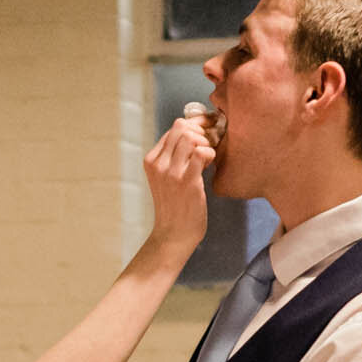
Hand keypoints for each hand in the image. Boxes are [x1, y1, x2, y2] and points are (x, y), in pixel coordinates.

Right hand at [142, 113, 213, 255]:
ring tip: (207, 159)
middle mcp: (158, 164)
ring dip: (205, 144)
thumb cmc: (176, 205)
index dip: (194, 128)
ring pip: (191, 137)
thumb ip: (174, 156)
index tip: (204, 138)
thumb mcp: (166, 177)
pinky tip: (209, 166)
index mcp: (151, 160)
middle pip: (182, 128)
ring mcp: (171, 172)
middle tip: (207, 148)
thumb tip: (196, 133)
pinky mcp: (186, 181)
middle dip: (201, 133)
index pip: (174, 128)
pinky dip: (210, 154)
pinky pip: (201, 152)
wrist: (174, 234)